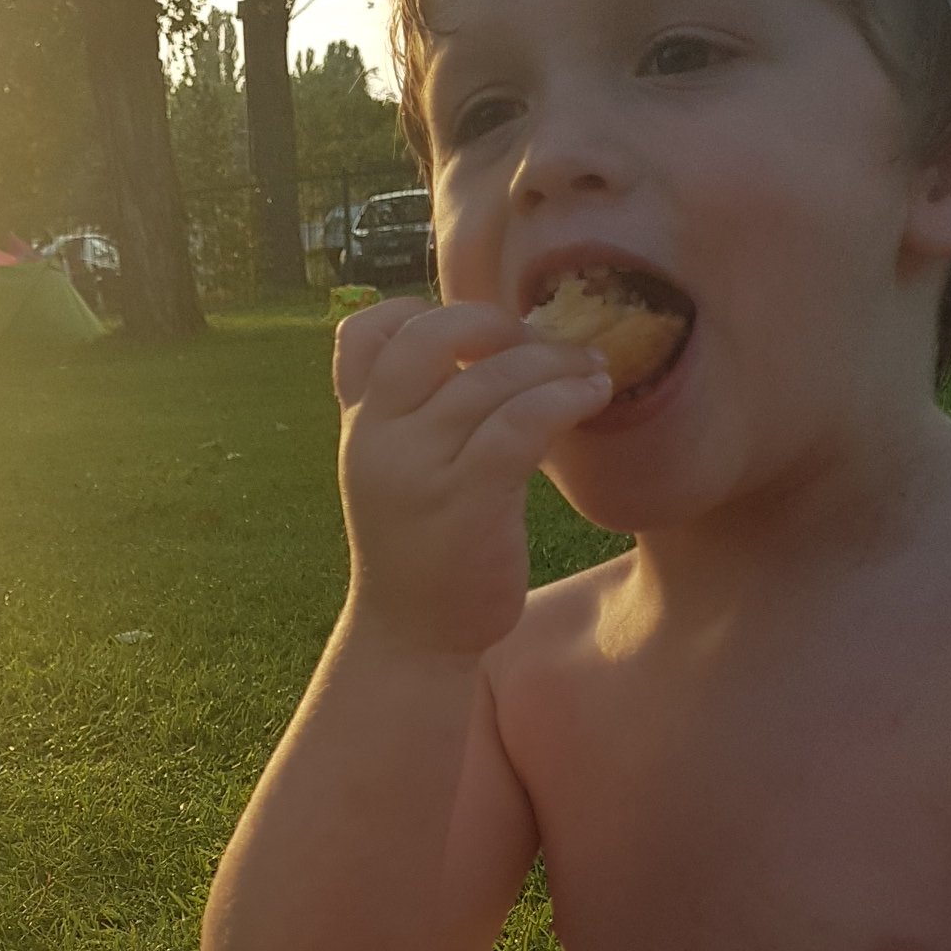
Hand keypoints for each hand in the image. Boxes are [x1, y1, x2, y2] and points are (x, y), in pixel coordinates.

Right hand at [333, 298, 610, 655]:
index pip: (364, 333)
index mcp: (359, 427)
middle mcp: (377, 439)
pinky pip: (519, 423)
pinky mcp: (465, 501)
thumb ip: (415, 418)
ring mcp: (417, 469)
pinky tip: (592, 398)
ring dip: (553, 363)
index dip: (418, 311)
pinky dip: (563, 399)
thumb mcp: (396, 475)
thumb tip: (488, 352)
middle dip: (493, 323)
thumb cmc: (421, 552)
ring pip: (488, 381)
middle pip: (427, 336)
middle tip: (541, 342)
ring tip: (592, 371)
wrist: (412, 639)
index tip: (473, 335)